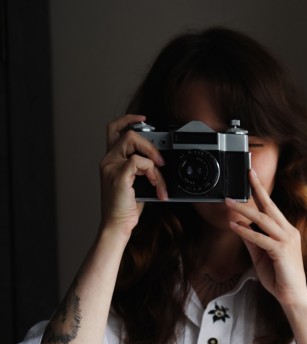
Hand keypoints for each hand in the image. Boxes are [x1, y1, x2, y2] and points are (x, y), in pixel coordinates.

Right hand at [98, 114, 167, 236]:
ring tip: (158, 178)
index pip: (114, 130)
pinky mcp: (118, 175)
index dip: (128, 120)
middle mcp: (108, 160)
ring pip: (134, 143)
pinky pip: (139, 162)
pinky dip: (152, 172)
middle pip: (127, 133)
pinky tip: (155, 186)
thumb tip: (159, 161)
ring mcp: (111, 167)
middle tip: (161, 160)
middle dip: (149, 143)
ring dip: (153, 159)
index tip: (144, 119)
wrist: (117, 224)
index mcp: (111, 160)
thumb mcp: (136, 183)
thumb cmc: (126, 206)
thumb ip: (141, 168)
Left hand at [226, 172, 306, 312]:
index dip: (261, 192)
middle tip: (246, 175)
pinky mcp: (281, 251)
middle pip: (270, 207)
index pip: (272, 208)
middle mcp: (289, 232)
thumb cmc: (279, 277)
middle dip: (257, 189)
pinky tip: (234, 226)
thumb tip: (239, 223)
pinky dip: (246, 231)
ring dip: (244, 210)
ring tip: (229, 203)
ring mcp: (287, 241)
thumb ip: (252, 239)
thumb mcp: (261, 255)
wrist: (293, 296)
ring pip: (263, 220)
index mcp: (287, 232)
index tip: (252, 177)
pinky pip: (260, 238)